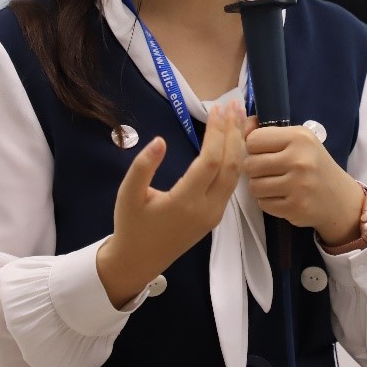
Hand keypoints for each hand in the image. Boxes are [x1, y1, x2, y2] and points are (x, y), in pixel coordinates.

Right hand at [96, 100, 246, 307]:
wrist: (139, 261)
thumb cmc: (131, 225)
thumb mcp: (128, 194)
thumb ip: (142, 167)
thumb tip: (159, 141)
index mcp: (185, 203)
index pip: (209, 162)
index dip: (216, 134)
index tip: (217, 110)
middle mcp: (206, 209)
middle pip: (230, 166)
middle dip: (234, 133)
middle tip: (234, 105)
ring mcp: (214, 214)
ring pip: (235, 175)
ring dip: (238, 144)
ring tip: (238, 118)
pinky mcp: (216, 215)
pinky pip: (232, 184)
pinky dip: (236, 159)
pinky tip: (234, 142)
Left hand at [243, 123, 364, 246]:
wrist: (340, 198)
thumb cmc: (315, 165)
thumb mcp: (299, 140)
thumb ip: (269, 132)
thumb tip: (245, 123)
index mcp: (299, 138)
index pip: (254, 140)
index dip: (254, 148)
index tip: (265, 153)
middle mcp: (299, 160)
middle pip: (250, 164)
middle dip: (255, 170)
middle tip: (269, 171)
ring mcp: (298, 185)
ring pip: (254, 186)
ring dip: (260, 187)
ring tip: (275, 184)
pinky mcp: (295, 207)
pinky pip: (263, 203)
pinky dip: (268, 202)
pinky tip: (283, 197)